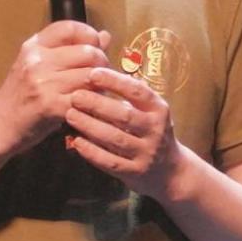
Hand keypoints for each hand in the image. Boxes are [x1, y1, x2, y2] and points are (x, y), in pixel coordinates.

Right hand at [0, 21, 110, 155]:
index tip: (96, 47)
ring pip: (91, 75)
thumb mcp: (38, 67)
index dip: (90, 35)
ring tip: (97, 92)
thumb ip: (70, 50)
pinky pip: (86, 98)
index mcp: (34, 46)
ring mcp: (43, 83)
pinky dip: (93, 103)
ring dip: (101, 85)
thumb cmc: (19, 97)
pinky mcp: (51, 106)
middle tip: (102, 76)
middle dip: (102, 64)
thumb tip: (104, 35)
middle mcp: (37, 60)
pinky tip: (89, 106)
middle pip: (88, 52)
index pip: (70, 27)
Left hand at [65, 66, 184, 198]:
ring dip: (90, 126)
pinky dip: (92, 152)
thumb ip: (130, 93)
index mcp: (159, 109)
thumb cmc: (151, 131)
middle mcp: (155, 130)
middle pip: (124, 116)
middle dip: (98, 104)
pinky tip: (77, 142)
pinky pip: (111, 162)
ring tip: (71, 115)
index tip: (93, 73)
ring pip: (115, 139)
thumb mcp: (150, 110)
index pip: (137, 91)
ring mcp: (146, 153)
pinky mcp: (135, 172)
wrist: (170, 171)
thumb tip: (101, 68)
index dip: (115, 82)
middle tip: (75, 96)